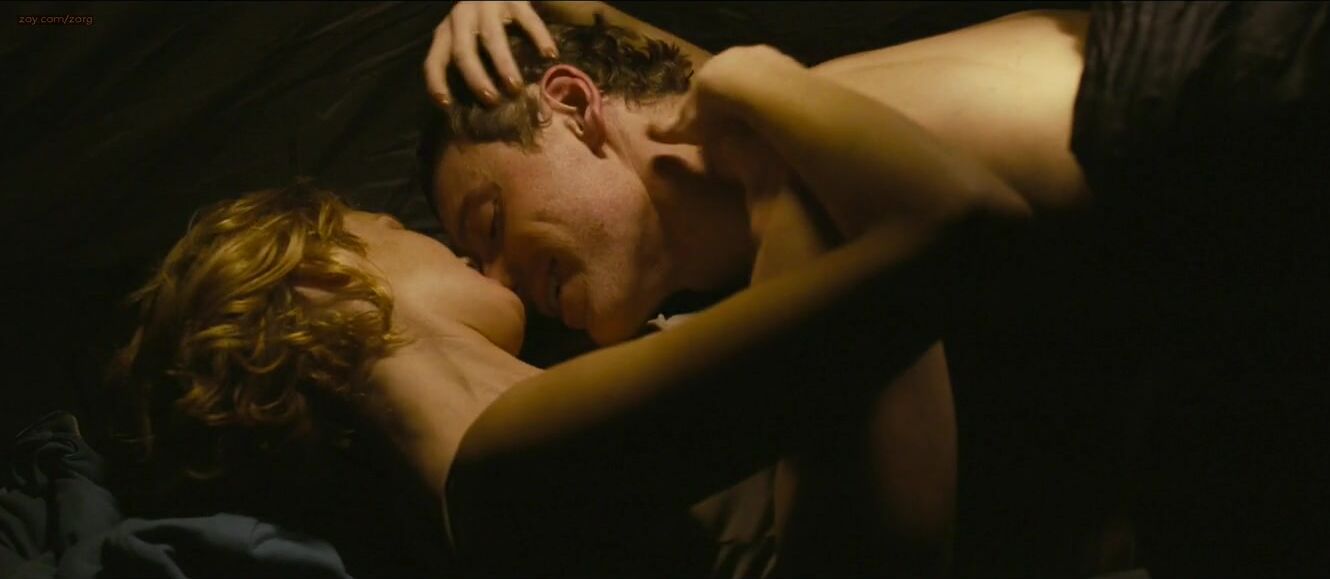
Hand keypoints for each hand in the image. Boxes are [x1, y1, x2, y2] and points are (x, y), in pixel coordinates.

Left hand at [424, 1, 558, 107]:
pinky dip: (538, 37)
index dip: (437, 83)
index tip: (447, 105)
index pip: (434, 60)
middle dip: (476, 78)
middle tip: (493, 101)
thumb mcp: (468, 40)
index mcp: (446, 32)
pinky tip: (550, 55)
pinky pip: (526, 19)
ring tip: (516, 87)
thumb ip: (471, 66)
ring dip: (502, 64)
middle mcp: (461, 17)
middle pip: (462, 51)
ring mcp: (487, 5)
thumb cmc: (486, 24)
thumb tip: (482, 112)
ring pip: (491, 36)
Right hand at [649, 46, 802, 237]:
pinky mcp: (785, 63)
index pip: (708, 87)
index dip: (711, 104)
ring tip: (765, 118)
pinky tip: (782, 112)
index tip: (716, 122)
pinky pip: (782, 81)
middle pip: (734, 79)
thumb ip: (669, 129)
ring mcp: (761, 57)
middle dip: (737, 96)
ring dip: (760, 94)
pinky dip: (780, 95)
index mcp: (709, 72)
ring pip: (759, 77)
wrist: (748, 87)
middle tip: (742, 121)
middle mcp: (733, 58)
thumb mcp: (687, 125)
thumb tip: (648, 132)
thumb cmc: (713, 109)